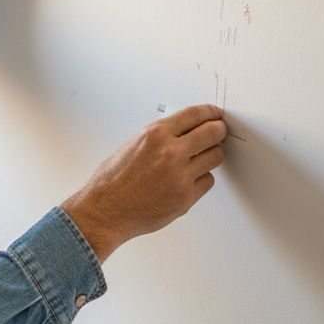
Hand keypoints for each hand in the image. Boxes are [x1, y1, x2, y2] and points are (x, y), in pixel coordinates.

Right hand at [61, 105, 226, 260]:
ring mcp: (180, 176)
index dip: (211, 113)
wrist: (105, 210)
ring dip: (210, 156)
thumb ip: (161, 137)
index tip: (216, 115)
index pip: (196, 114)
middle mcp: (170, 152)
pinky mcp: (186, 197)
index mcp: (155, 134)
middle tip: (218, 133)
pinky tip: (186, 180)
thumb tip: (185, 130)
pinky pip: (207, 181)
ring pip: (215, 157)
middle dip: (218, 131)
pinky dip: (200, 180)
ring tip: (197, 160)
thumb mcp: (133, 145)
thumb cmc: (113, 181)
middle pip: (213, 133)